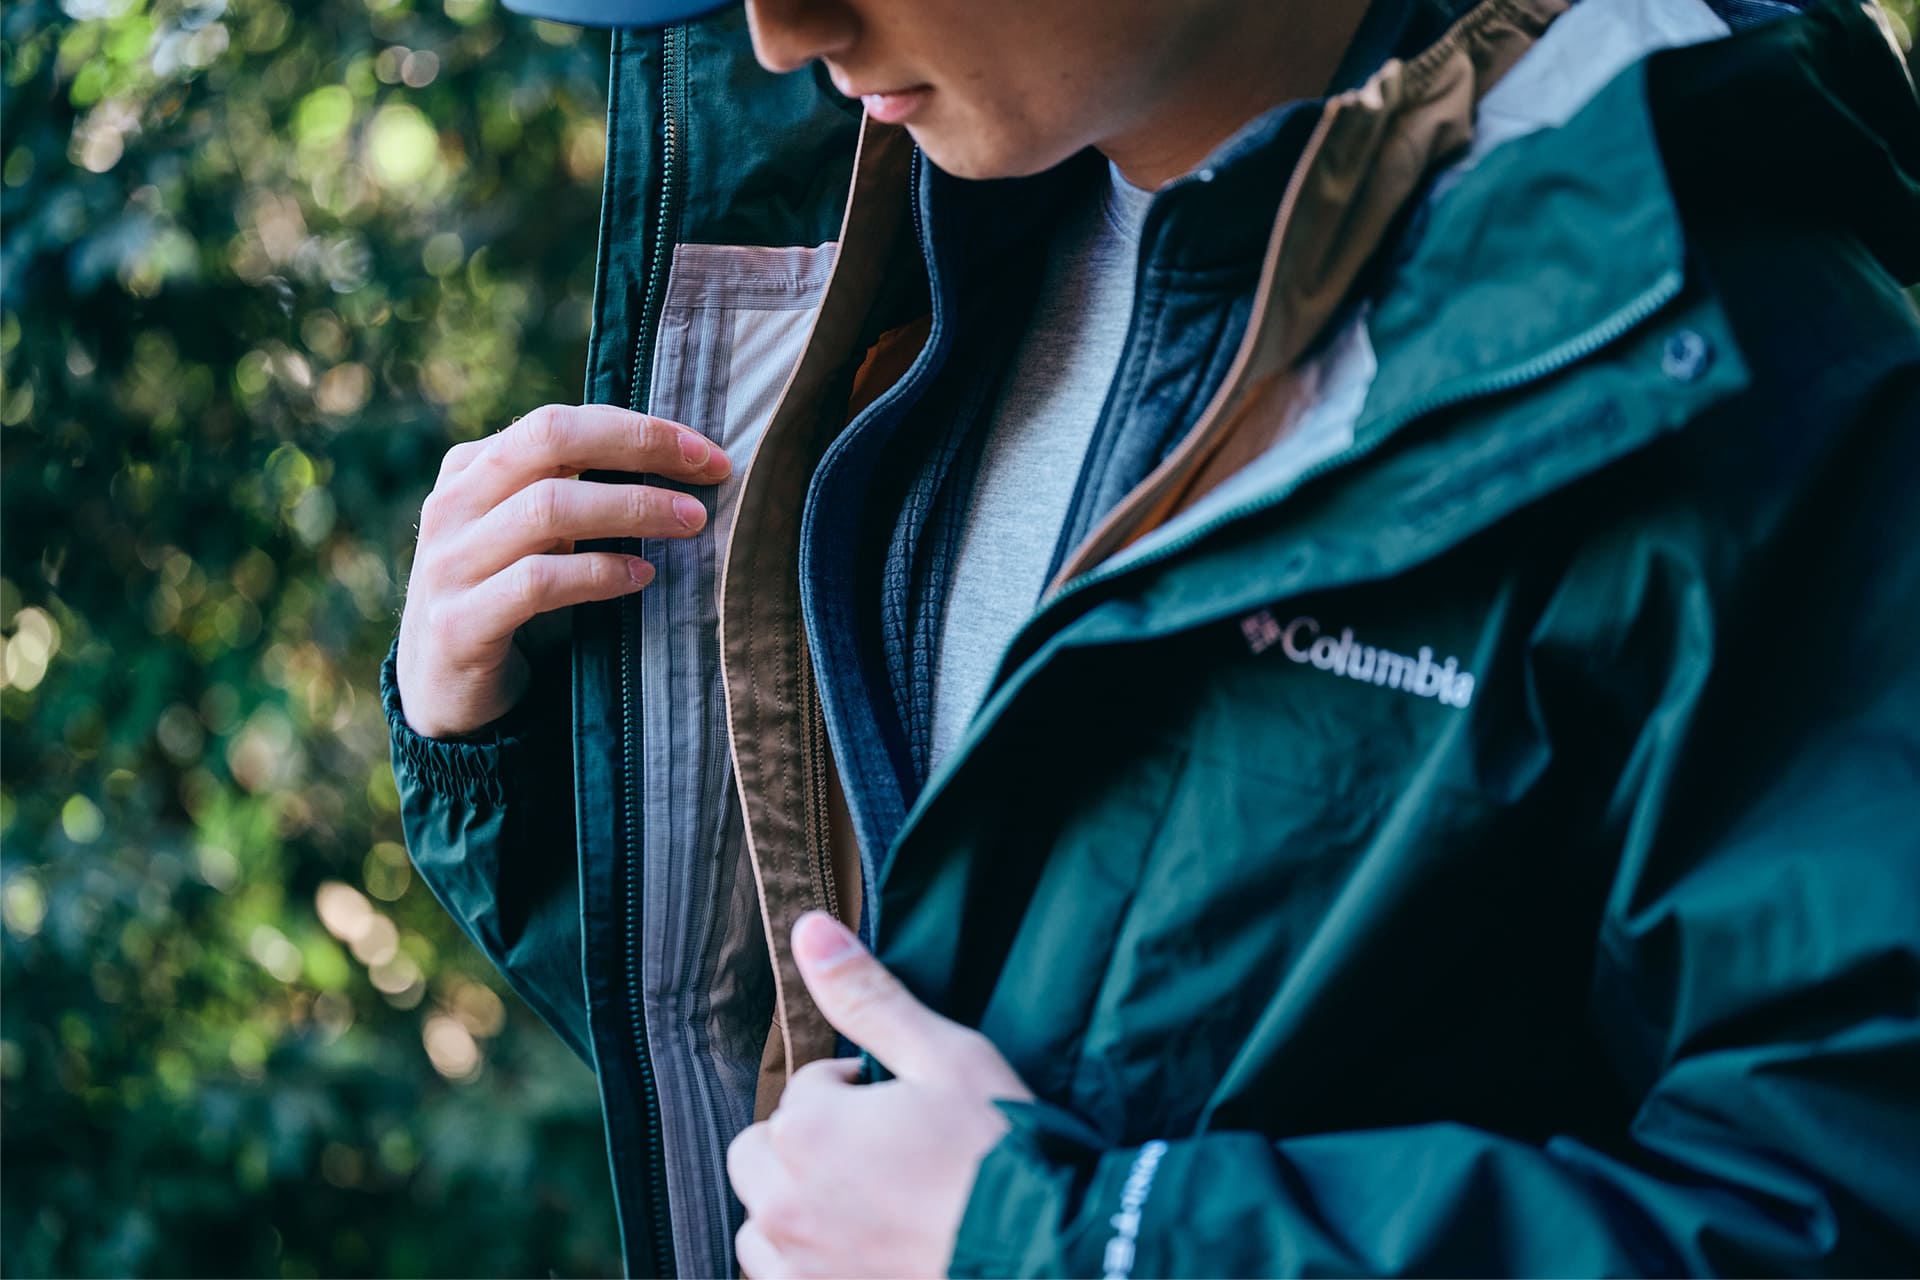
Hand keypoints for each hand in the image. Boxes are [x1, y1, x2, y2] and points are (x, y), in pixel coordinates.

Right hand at [394, 403, 730, 738]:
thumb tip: (681, 463)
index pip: (561, 422)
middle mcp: (454, 504)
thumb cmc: (508, 601)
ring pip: (548, 507)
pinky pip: (538, 582)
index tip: (705, 452)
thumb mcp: (534, 537)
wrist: (442, 693)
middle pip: (551, 439)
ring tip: (691, 522)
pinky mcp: (459, 622)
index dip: (638, 428)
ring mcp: (450, 562)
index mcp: (472, 469)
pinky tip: (643, 576)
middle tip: (707, 471)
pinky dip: (599, 573)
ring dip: (633, 508)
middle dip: (639, 446)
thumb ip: (576, 493)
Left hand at [727, 912, 1033, 1278]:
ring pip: (762, 1220)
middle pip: (763, 1151)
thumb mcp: (943, 1057)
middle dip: (808, 1143)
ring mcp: (796, 1265)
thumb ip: (866, 995)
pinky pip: (779, 1277)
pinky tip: (863, 1249)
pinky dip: (807, 1263)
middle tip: (882, 1153)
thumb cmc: (998, 1155)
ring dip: (798, 1206)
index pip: (807, 1086)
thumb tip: (808, 927)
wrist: (1044, 1254)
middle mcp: (783, 1203)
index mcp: (806, 1130)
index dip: (860, 1091)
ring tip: (871, 1204)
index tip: (910, 1110)